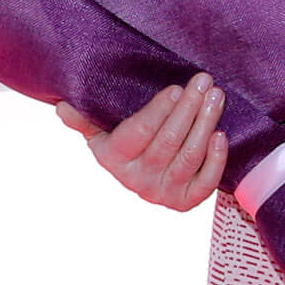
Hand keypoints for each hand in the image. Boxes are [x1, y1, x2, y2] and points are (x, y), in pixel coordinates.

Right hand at [58, 78, 226, 210]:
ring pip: (189, 156)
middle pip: (168, 141)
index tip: (176, 89)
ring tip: (216, 98)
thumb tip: (63, 107)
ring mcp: (162, 193)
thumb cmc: (124, 145)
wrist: (143, 179)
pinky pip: (206, 182)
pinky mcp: (184, 202)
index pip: (140, 132)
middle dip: (189, 109)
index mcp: (113, 158)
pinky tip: (221, 134)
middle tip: (204, 83)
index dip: (160, 111)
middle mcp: (136, 180)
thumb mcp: (101, 133)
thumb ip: (85, 120)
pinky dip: (216, 158)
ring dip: (206, 124)